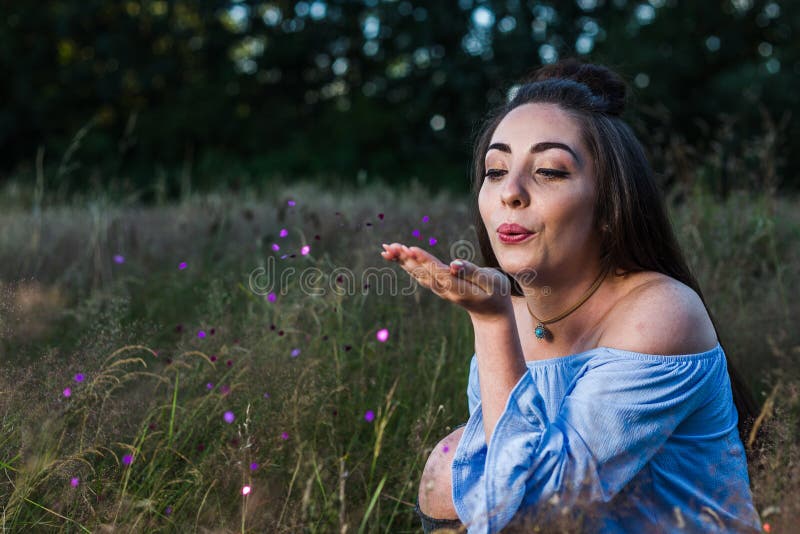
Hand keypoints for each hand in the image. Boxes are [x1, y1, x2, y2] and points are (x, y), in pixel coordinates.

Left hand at [380, 242, 512, 321]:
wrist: (491, 313)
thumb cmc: (496, 293)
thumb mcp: (492, 282)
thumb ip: (472, 272)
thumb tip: (454, 264)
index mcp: (458, 288)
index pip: (438, 272)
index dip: (424, 260)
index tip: (410, 249)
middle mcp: (444, 290)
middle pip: (421, 273)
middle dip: (405, 259)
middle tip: (388, 247)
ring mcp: (439, 289)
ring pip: (417, 274)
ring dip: (401, 261)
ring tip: (387, 249)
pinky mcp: (437, 286)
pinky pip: (419, 274)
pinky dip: (407, 264)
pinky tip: (397, 255)